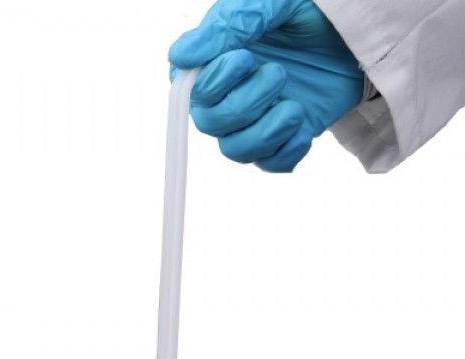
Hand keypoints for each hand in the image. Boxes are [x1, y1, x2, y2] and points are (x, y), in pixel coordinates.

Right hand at [169, 0, 363, 171]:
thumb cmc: (310, 8)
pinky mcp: (282, 137)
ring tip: (294, 108)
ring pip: (236, 150)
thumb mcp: (268, 3)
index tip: (243, 59)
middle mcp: (228, 94)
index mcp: (215, 61)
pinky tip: (303, 129)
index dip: (212, 85)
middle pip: (211, 124)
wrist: (356, 29)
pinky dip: (285, 153)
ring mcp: (255, 119)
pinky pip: (269, 164)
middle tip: (279, 74)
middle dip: (245, 105)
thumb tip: (180, 56)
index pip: (190, 91)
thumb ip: (226, 26)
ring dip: (265, 133)